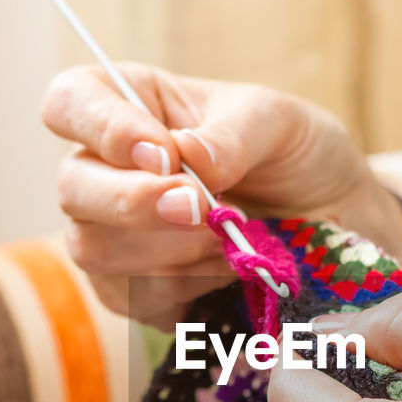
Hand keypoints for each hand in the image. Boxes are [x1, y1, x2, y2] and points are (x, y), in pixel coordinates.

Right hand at [42, 64, 401, 327]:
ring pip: (92, 249)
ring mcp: (113, 234)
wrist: (330, 222)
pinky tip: (224, 270)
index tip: (162, 154)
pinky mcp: (136, 292)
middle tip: (199, 209)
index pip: (71, 102)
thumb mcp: (280, 122)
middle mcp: (107, 170)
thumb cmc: (295, 154)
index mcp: (130, 104)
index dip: (103, 129)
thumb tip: (186, 159)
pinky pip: (131, 299)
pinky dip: (184, 287)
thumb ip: (233, 134)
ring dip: (169, 250)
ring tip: (228, 238)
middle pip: (73, 187)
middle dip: (133, 202)